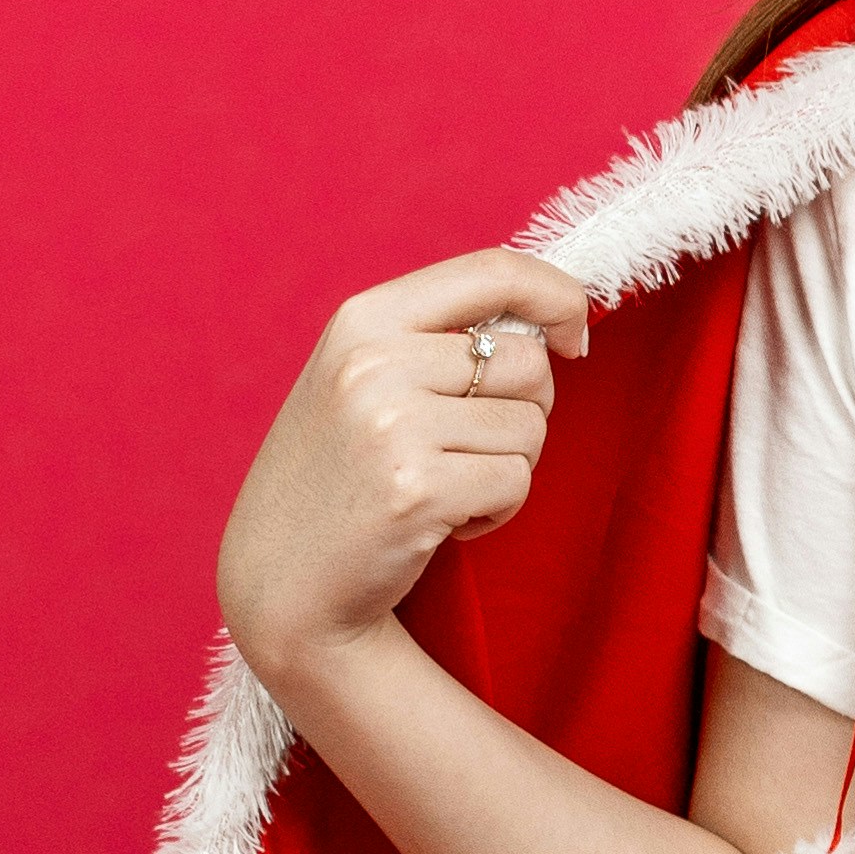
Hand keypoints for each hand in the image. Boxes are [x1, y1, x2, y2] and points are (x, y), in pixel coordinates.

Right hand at [217, 248, 594, 678]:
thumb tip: (552, 323)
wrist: (280, 582)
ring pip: (530, 426)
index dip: (556, 295)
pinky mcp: (418, 490)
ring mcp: (393, 425)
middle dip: (524, 410)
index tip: (575, 334)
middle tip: (469, 448)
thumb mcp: (361, 379)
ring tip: (446, 487)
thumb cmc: (338, 477)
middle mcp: (374, 362)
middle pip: (528, 361)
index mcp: (362, 319)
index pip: (492, 271)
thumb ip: (437, 339)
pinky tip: (444, 522)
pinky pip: (516, 481)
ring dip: (507, 466)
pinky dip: (497, 509)